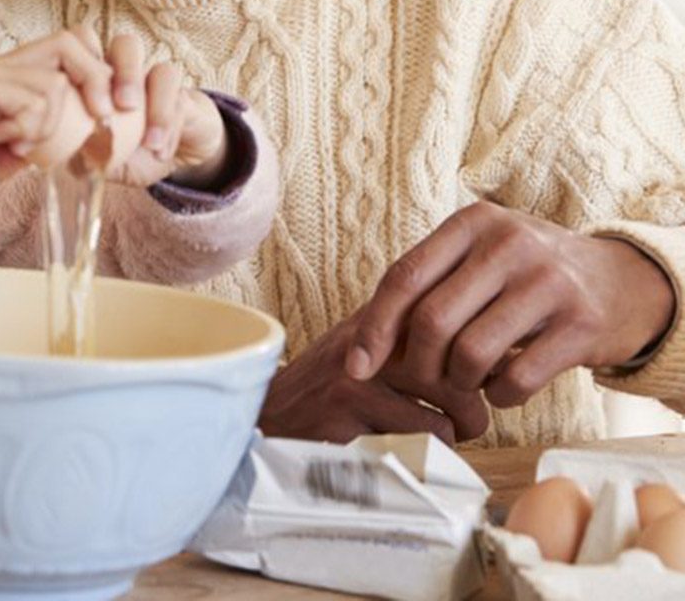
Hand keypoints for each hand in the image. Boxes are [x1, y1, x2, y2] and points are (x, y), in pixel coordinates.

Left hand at [0, 28, 226, 187]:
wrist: (171, 157)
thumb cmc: (124, 150)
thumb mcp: (93, 154)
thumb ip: (68, 148)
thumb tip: (34, 154)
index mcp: (101, 76)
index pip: (87, 44)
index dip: (78, 60)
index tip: (68, 100)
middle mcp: (131, 73)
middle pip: (126, 44)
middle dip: (121, 73)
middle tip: (118, 107)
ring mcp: (160, 85)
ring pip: (162, 68)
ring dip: (154, 102)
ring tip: (145, 137)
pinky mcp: (187, 102)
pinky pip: (183, 102)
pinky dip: (170, 127)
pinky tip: (159, 150)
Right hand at [0, 40, 111, 181]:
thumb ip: (12, 157)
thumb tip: (46, 160)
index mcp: (9, 85)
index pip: (71, 62)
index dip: (93, 87)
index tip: (91, 134)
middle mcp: (7, 71)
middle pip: (79, 44)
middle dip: (102, 85)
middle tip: (93, 126)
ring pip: (61, 79)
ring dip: (54, 122)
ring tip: (20, 143)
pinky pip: (32, 98)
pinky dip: (29, 127)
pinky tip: (1, 141)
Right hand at [258, 313, 488, 443]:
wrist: (271, 414)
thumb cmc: (331, 387)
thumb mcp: (368, 347)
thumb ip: (413, 339)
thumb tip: (492, 343)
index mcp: (381, 314)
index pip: (451, 315)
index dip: (479, 345)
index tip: (485, 369)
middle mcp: (372, 333)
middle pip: (460, 354)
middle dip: (477, 389)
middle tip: (472, 410)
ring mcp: (362, 369)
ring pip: (453, 396)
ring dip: (464, 425)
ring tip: (453, 431)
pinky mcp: (355, 409)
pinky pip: (429, 432)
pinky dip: (435, 448)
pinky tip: (416, 449)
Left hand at [345, 201, 675, 408]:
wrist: (619, 281)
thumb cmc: (524, 273)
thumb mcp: (478, 255)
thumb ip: (428, 283)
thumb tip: (361, 342)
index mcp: (472, 222)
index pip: (405, 276)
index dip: (374, 327)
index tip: (355, 367)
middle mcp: (509, 242)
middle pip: (432, 319)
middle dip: (417, 363)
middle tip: (423, 381)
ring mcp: (548, 281)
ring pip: (471, 352)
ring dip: (459, 382)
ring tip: (465, 382)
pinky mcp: (581, 323)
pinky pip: (517, 378)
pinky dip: (499, 396)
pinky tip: (501, 390)